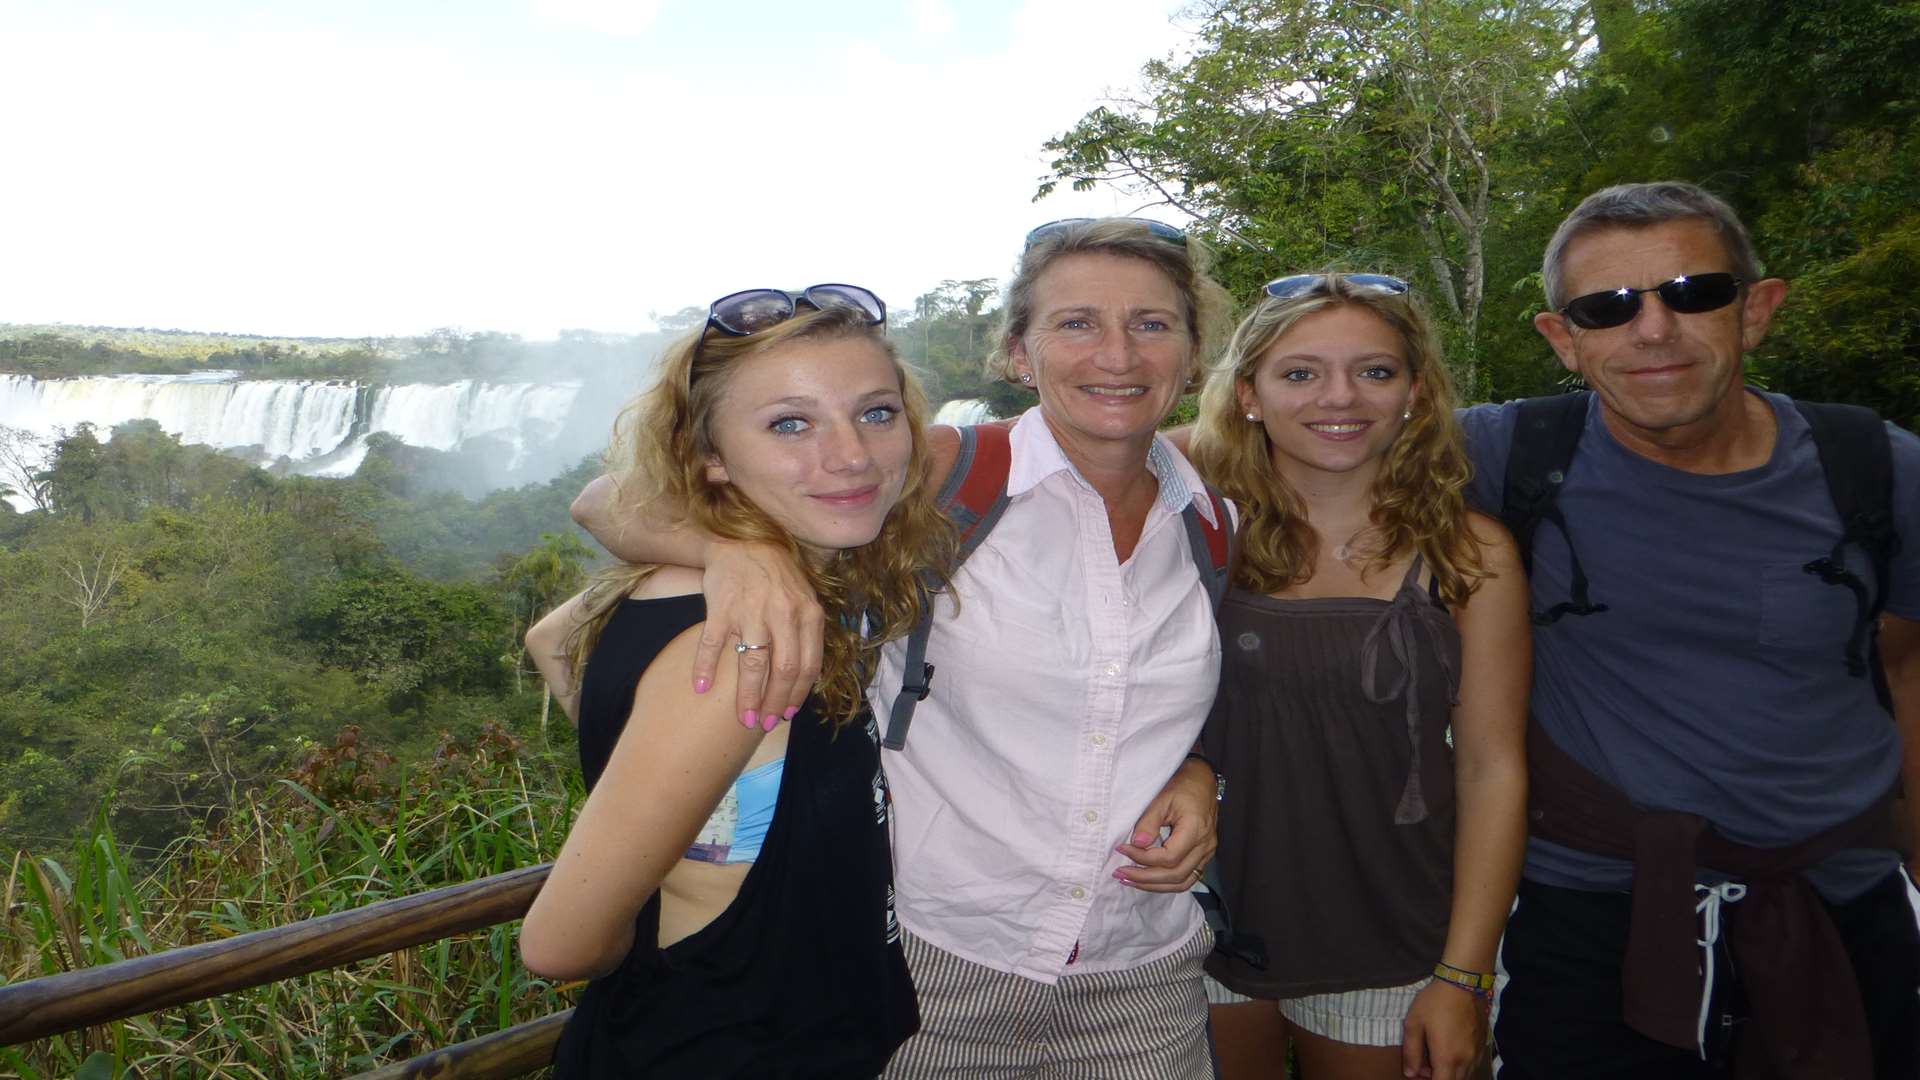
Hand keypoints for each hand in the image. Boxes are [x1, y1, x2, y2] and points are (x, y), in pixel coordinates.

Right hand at [692, 539, 823, 729]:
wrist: (743, 541)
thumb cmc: (776, 576)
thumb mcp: (804, 598)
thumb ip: (807, 633)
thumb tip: (806, 679)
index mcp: (807, 614)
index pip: (808, 664)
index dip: (798, 694)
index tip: (786, 714)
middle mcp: (783, 613)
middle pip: (784, 669)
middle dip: (774, 702)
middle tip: (762, 723)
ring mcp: (751, 610)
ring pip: (753, 663)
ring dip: (748, 695)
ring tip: (742, 717)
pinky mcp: (722, 606)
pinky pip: (714, 643)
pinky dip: (706, 667)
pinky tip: (702, 687)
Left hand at [1112, 758, 1217, 891]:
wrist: (1203, 781)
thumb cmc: (1182, 786)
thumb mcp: (1161, 798)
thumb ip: (1149, 822)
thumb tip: (1136, 844)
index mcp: (1195, 830)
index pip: (1168, 857)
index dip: (1142, 857)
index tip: (1122, 848)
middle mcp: (1204, 846)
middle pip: (1175, 875)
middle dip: (1145, 878)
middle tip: (1120, 873)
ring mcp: (1206, 853)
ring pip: (1182, 882)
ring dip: (1154, 886)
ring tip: (1130, 881)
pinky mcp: (1204, 856)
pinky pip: (1187, 878)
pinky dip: (1167, 883)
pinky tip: (1149, 880)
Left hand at [1400, 980, 1486, 1079]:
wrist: (1463, 982)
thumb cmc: (1434, 1002)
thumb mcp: (1414, 1024)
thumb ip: (1411, 1052)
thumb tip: (1411, 1073)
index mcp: (1447, 1057)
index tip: (1418, 1073)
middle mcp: (1465, 1060)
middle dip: (1438, 1078)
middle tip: (1424, 1065)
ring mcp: (1476, 1053)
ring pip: (1464, 1076)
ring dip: (1450, 1073)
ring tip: (1435, 1056)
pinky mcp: (1482, 1044)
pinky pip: (1472, 1065)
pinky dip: (1460, 1065)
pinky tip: (1449, 1049)